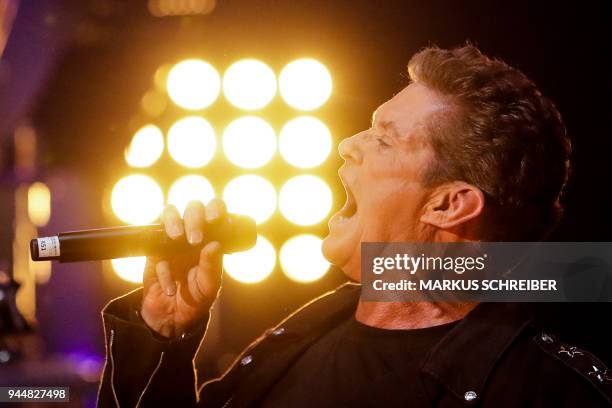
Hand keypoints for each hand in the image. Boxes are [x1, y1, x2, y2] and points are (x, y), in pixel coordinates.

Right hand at [140, 199, 226, 337]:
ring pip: (168, 214)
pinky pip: (153, 248)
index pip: (215, 212)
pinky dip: (163, 269)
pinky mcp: (153, 251)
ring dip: (172, 222)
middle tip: (194, 239)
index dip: (215, 207)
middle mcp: (192, 234)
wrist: (171, 318)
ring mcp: (171, 240)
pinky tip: (170, 287)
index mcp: (211, 239)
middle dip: (193, 218)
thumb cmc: (196, 299)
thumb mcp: (208, 287)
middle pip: (192, 208)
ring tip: (176, 237)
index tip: (215, 218)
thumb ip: (211, 267)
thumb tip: (214, 244)